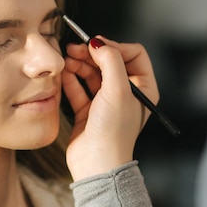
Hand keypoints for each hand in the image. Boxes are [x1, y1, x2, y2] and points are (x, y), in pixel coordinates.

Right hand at [62, 36, 158, 180]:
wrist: (96, 164)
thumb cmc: (114, 132)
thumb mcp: (118, 90)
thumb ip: (111, 61)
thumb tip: (98, 43)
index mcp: (143, 88)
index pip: (133, 54)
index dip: (114, 46)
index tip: (97, 45)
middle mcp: (126, 94)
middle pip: (109, 61)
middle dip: (92, 53)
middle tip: (75, 48)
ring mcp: (106, 102)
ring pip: (92, 73)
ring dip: (79, 64)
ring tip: (67, 59)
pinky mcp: (88, 111)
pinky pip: (79, 88)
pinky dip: (71, 79)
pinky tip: (64, 73)